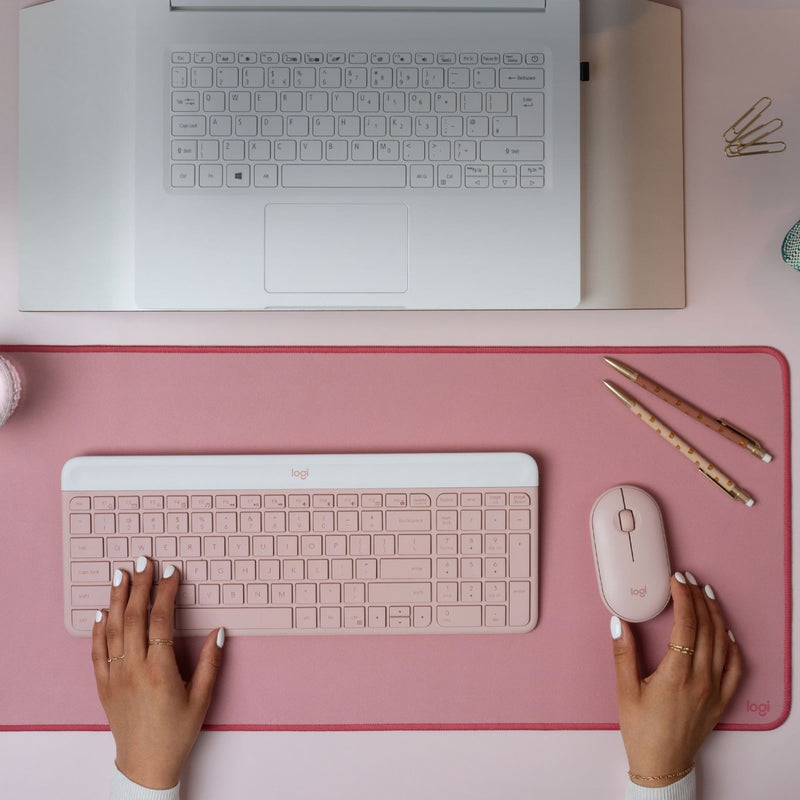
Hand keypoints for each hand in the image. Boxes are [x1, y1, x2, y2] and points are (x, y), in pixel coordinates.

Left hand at [92, 556, 224, 789]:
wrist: (145, 765)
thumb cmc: (177, 732)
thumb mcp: (202, 698)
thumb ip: (210, 663)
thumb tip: (219, 631)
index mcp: (160, 671)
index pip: (161, 621)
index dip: (166, 593)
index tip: (171, 572)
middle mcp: (134, 669)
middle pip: (134, 618)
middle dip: (139, 586)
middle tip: (144, 561)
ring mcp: (115, 677)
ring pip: (113, 629)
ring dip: (116, 599)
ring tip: (120, 575)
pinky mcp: (104, 686)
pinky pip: (97, 652)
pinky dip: (98, 629)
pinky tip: (102, 612)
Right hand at [611, 571, 742, 786]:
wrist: (662, 764)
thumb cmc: (641, 729)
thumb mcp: (625, 690)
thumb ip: (623, 653)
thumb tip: (619, 622)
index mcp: (676, 674)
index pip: (686, 625)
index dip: (683, 598)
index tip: (677, 581)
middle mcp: (701, 679)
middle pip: (706, 628)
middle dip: (698, 599)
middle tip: (689, 580)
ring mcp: (715, 689)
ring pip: (723, 643)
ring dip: (715, 615)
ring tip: (706, 594)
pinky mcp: (722, 700)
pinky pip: (735, 667)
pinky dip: (732, 645)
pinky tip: (725, 631)